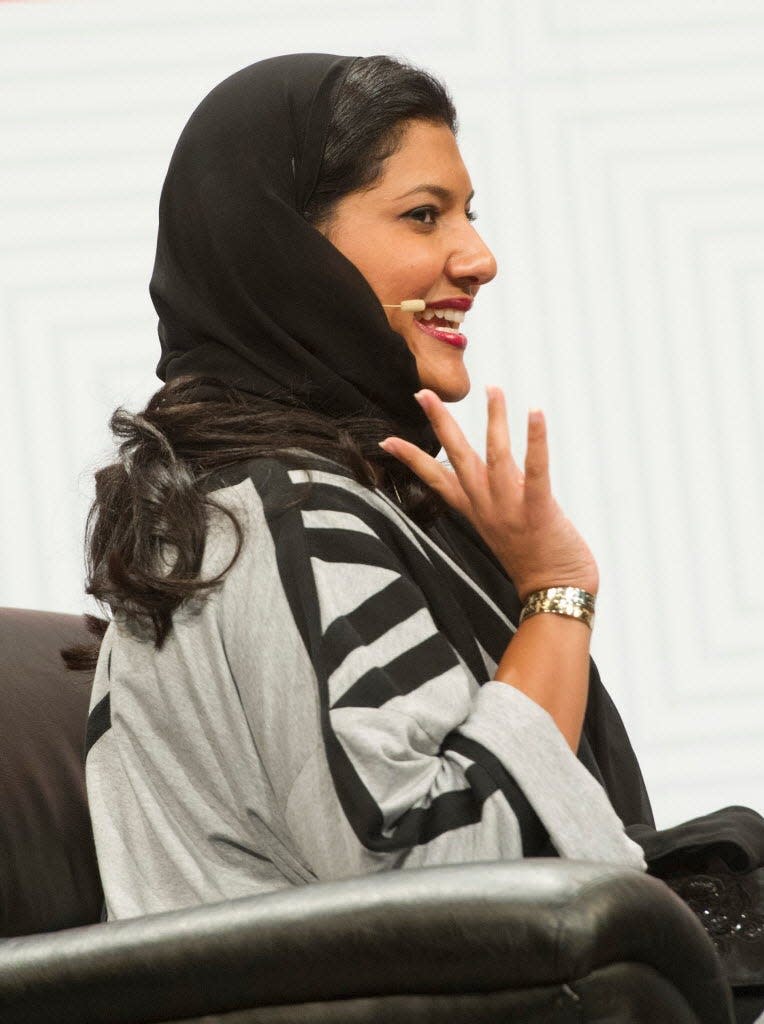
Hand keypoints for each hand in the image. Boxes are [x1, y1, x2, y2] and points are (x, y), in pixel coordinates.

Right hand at [379, 387, 598, 601]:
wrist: (555, 597)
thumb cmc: (537, 564)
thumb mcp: (508, 527)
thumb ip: (500, 497)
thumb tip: (499, 472)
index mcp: (477, 512)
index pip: (437, 480)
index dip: (412, 459)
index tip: (386, 440)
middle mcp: (487, 508)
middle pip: (458, 459)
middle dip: (440, 424)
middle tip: (422, 393)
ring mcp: (510, 510)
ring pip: (495, 457)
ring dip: (493, 420)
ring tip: (492, 389)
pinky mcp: (539, 512)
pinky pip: (536, 471)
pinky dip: (535, 440)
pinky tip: (534, 412)